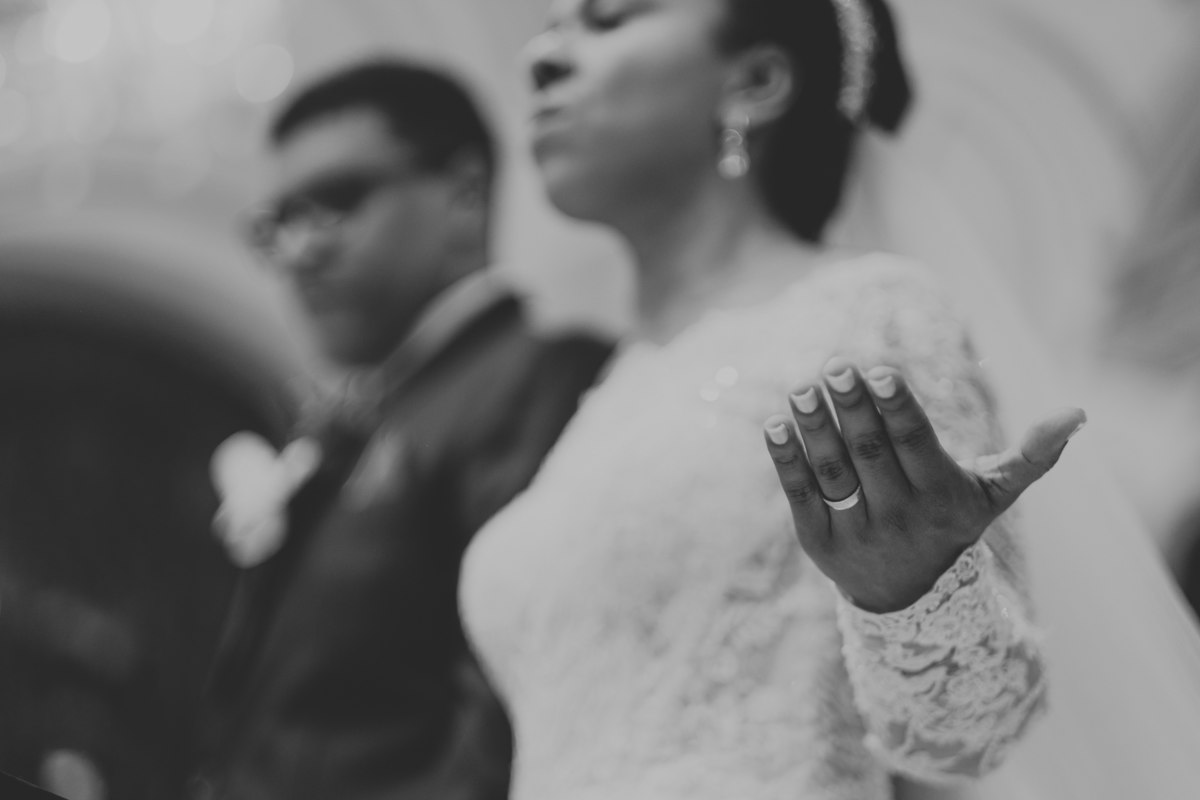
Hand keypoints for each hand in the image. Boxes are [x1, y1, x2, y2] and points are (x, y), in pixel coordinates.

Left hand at [763, 357, 1084, 612]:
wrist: (910, 598)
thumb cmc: (952, 525)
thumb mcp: (994, 496)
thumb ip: (1033, 456)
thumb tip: (1077, 413)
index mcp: (941, 497)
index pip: (913, 444)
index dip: (895, 406)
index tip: (878, 369)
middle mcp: (899, 516)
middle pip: (869, 452)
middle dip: (851, 406)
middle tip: (834, 365)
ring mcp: (856, 531)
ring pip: (832, 471)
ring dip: (813, 427)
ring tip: (801, 388)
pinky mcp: (819, 541)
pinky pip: (799, 494)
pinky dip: (786, 459)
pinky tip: (774, 424)